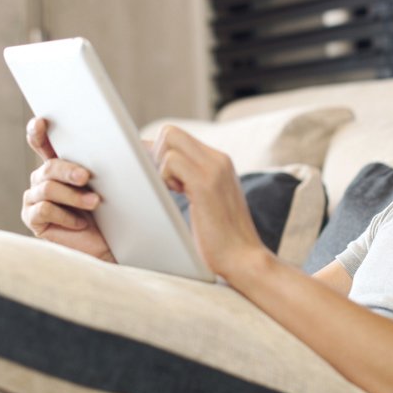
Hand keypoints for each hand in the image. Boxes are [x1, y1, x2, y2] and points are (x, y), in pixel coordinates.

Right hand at [21, 117, 114, 261]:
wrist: (116, 243)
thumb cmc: (117, 208)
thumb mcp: (120, 179)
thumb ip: (120, 158)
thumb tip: (140, 139)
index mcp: (59, 162)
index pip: (42, 141)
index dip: (37, 131)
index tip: (41, 122)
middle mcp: (43, 178)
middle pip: (48, 167)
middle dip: (68, 170)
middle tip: (87, 177)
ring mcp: (35, 198)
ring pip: (47, 188)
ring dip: (73, 196)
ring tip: (95, 203)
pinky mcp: (34, 220)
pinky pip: (44, 210)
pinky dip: (65, 216)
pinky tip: (81, 222)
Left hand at [150, 125, 266, 278]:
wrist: (244, 261)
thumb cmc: (220, 241)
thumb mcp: (205, 203)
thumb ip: (188, 182)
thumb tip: (154, 170)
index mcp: (218, 162)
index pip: (177, 137)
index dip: (156, 153)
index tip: (148, 175)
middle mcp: (218, 160)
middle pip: (170, 132)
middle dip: (154, 155)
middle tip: (158, 185)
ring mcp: (214, 169)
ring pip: (168, 140)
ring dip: (158, 166)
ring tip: (171, 192)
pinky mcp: (206, 184)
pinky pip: (171, 161)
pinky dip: (163, 177)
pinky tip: (176, 196)